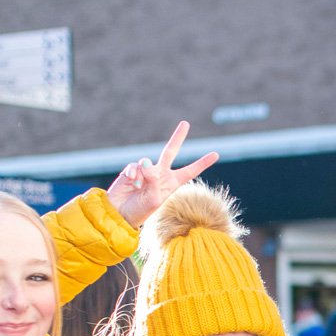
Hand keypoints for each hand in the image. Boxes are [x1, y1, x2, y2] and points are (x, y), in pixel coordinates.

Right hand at [105, 122, 220, 226]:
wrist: (120, 212)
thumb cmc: (140, 210)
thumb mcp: (154, 199)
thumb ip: (155, 181)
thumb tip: (147, 163)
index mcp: (171, 184)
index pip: (190, 171)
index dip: (202, 163)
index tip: (215, 154)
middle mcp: (160, 175)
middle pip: (170, 151)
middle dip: (177, 137)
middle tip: (185, 123)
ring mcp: (146, 171)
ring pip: (147, 162)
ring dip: (143, 174)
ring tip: (139, 186)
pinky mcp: (132, 169)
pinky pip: (134, 166)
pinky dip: (133, 174)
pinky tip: (131, 182)